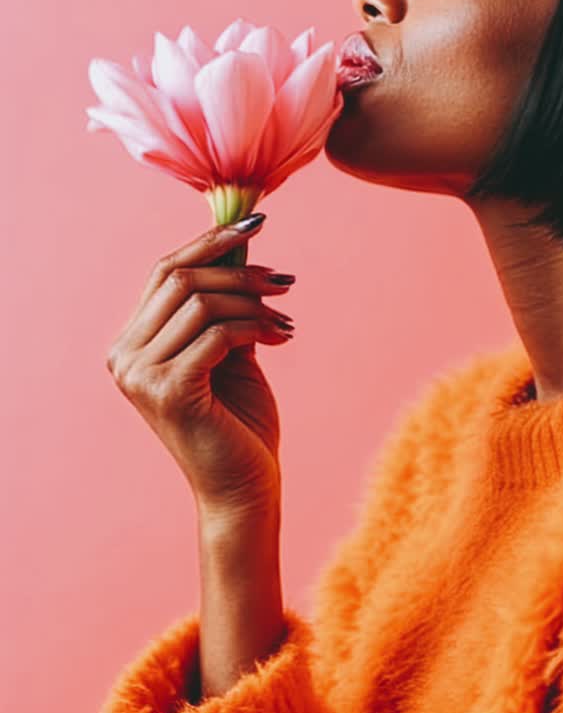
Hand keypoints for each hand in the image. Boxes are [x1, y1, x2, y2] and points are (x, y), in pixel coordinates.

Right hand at [105, 219, 294, 515]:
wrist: (244, 489)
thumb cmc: (239, 423)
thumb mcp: (231, 350)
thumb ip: (225, 304)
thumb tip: (241, 242)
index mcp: (132, 344)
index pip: (164, 271)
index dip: (210, 241)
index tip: (256, 224)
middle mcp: (125, 356)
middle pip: (180, 278)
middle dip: (239, 270)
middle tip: (284, 281)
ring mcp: (140, 375)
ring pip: (202, 301)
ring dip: (254, 302)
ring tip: (287, 319)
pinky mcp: (168, 390)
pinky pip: (218, 333)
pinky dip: (255, 327)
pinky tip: (281, 338)